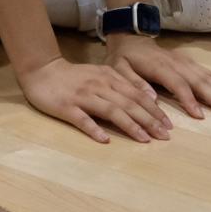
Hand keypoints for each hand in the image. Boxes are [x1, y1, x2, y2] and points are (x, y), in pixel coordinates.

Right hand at [19, 55, 173, 144]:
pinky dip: (95, 129)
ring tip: (145, 139)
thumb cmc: (73, 77)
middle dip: (149, 120)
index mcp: (109, 77)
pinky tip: (105, 140)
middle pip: (128, 103)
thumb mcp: (100, 75)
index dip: (154, 110)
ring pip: (111, 111)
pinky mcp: (66, 107)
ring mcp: (83, 96)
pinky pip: (83, 119)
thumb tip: (144, 100)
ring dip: (130, 125)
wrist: (42, 70)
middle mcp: (99, 86)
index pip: (137, 95)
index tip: (168, 125)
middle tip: (164, 135)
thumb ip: (119, 86)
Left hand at [106, 35, 210, 121]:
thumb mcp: (119, 69)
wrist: (130, 37)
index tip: (200, 115)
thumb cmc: (123, 57)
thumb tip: (152, 99)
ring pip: (207, 76)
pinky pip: (208, 71)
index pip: (177, 83)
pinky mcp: (189, 62)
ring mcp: (185, 61)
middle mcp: (176, 63)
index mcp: (159, 66)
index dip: (189, 99)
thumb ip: (134, 83)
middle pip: (198, 80)